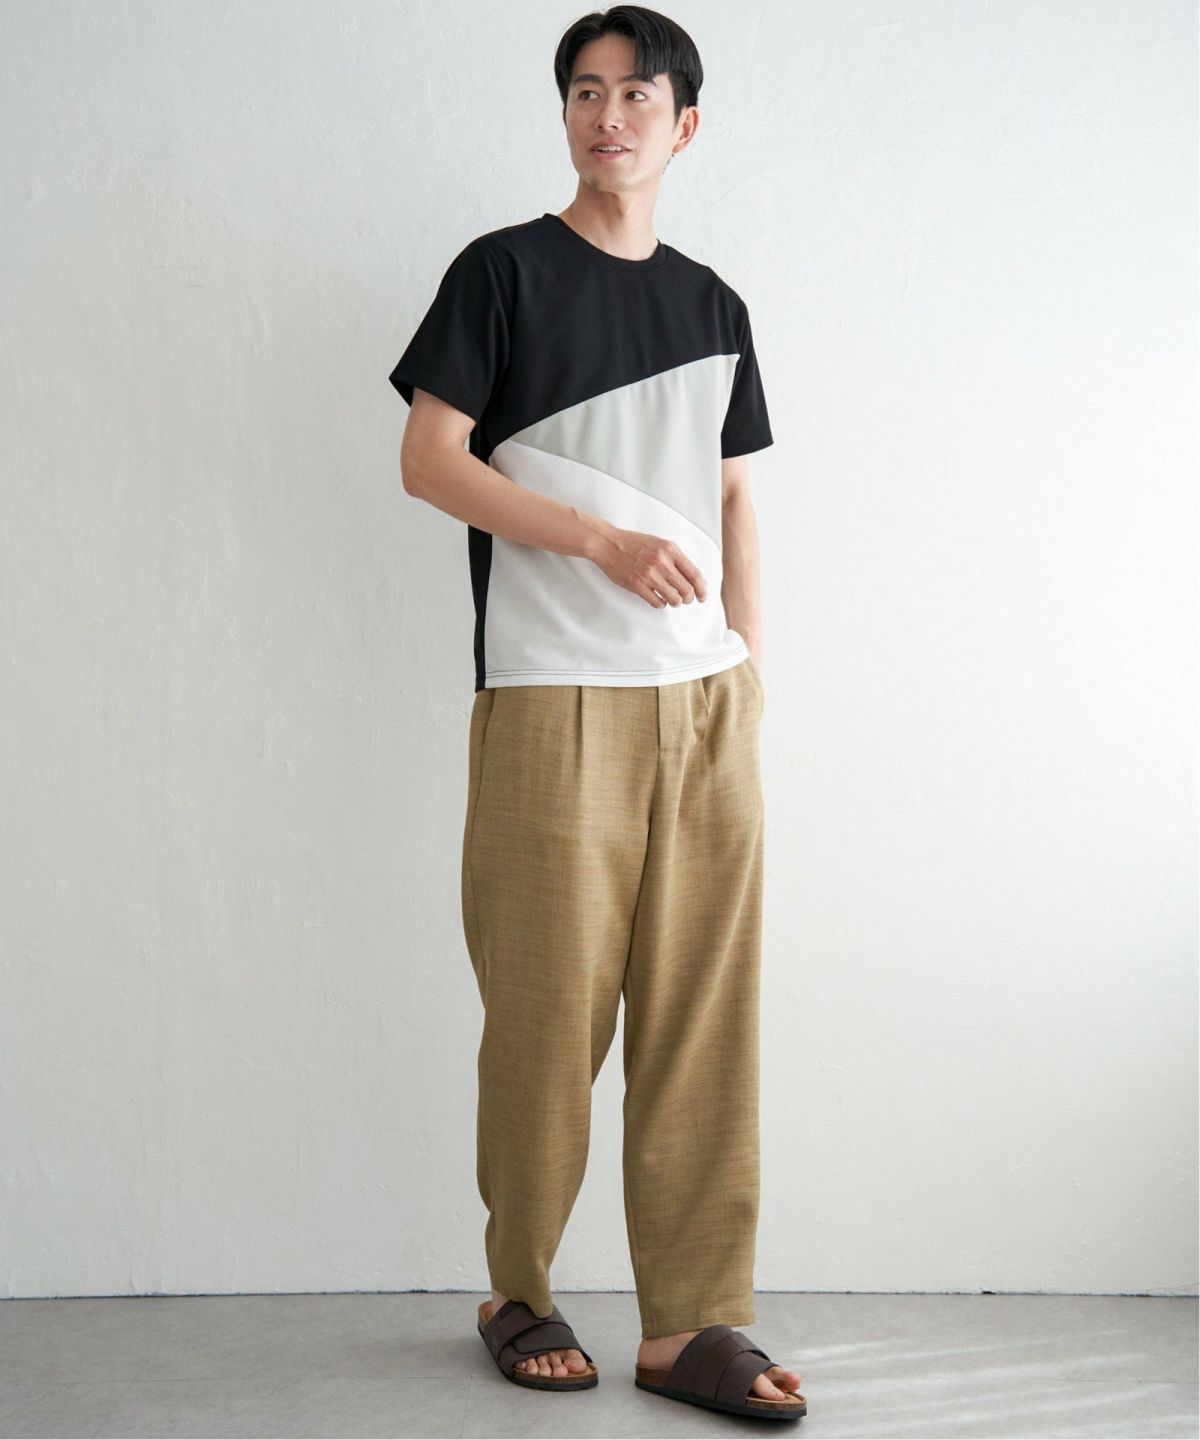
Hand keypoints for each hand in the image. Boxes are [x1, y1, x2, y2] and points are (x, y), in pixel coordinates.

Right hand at [589, 525, 707, 608]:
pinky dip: (661, 604)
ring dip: (675, 602)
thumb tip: (694, 578)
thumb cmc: (634, 543)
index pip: (695, 575)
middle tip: (686, 600)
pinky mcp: (637, 585)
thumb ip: (676, 559)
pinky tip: (658, 599)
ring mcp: (649, 575)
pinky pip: (657, 602)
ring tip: (671, 599)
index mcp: (671, 550)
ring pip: (674, 599)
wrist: (608, 544)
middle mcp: (662, 562)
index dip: (702, 589)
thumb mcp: (660, 544)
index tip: (703, 596)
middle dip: (689, 599)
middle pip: (687, 590)